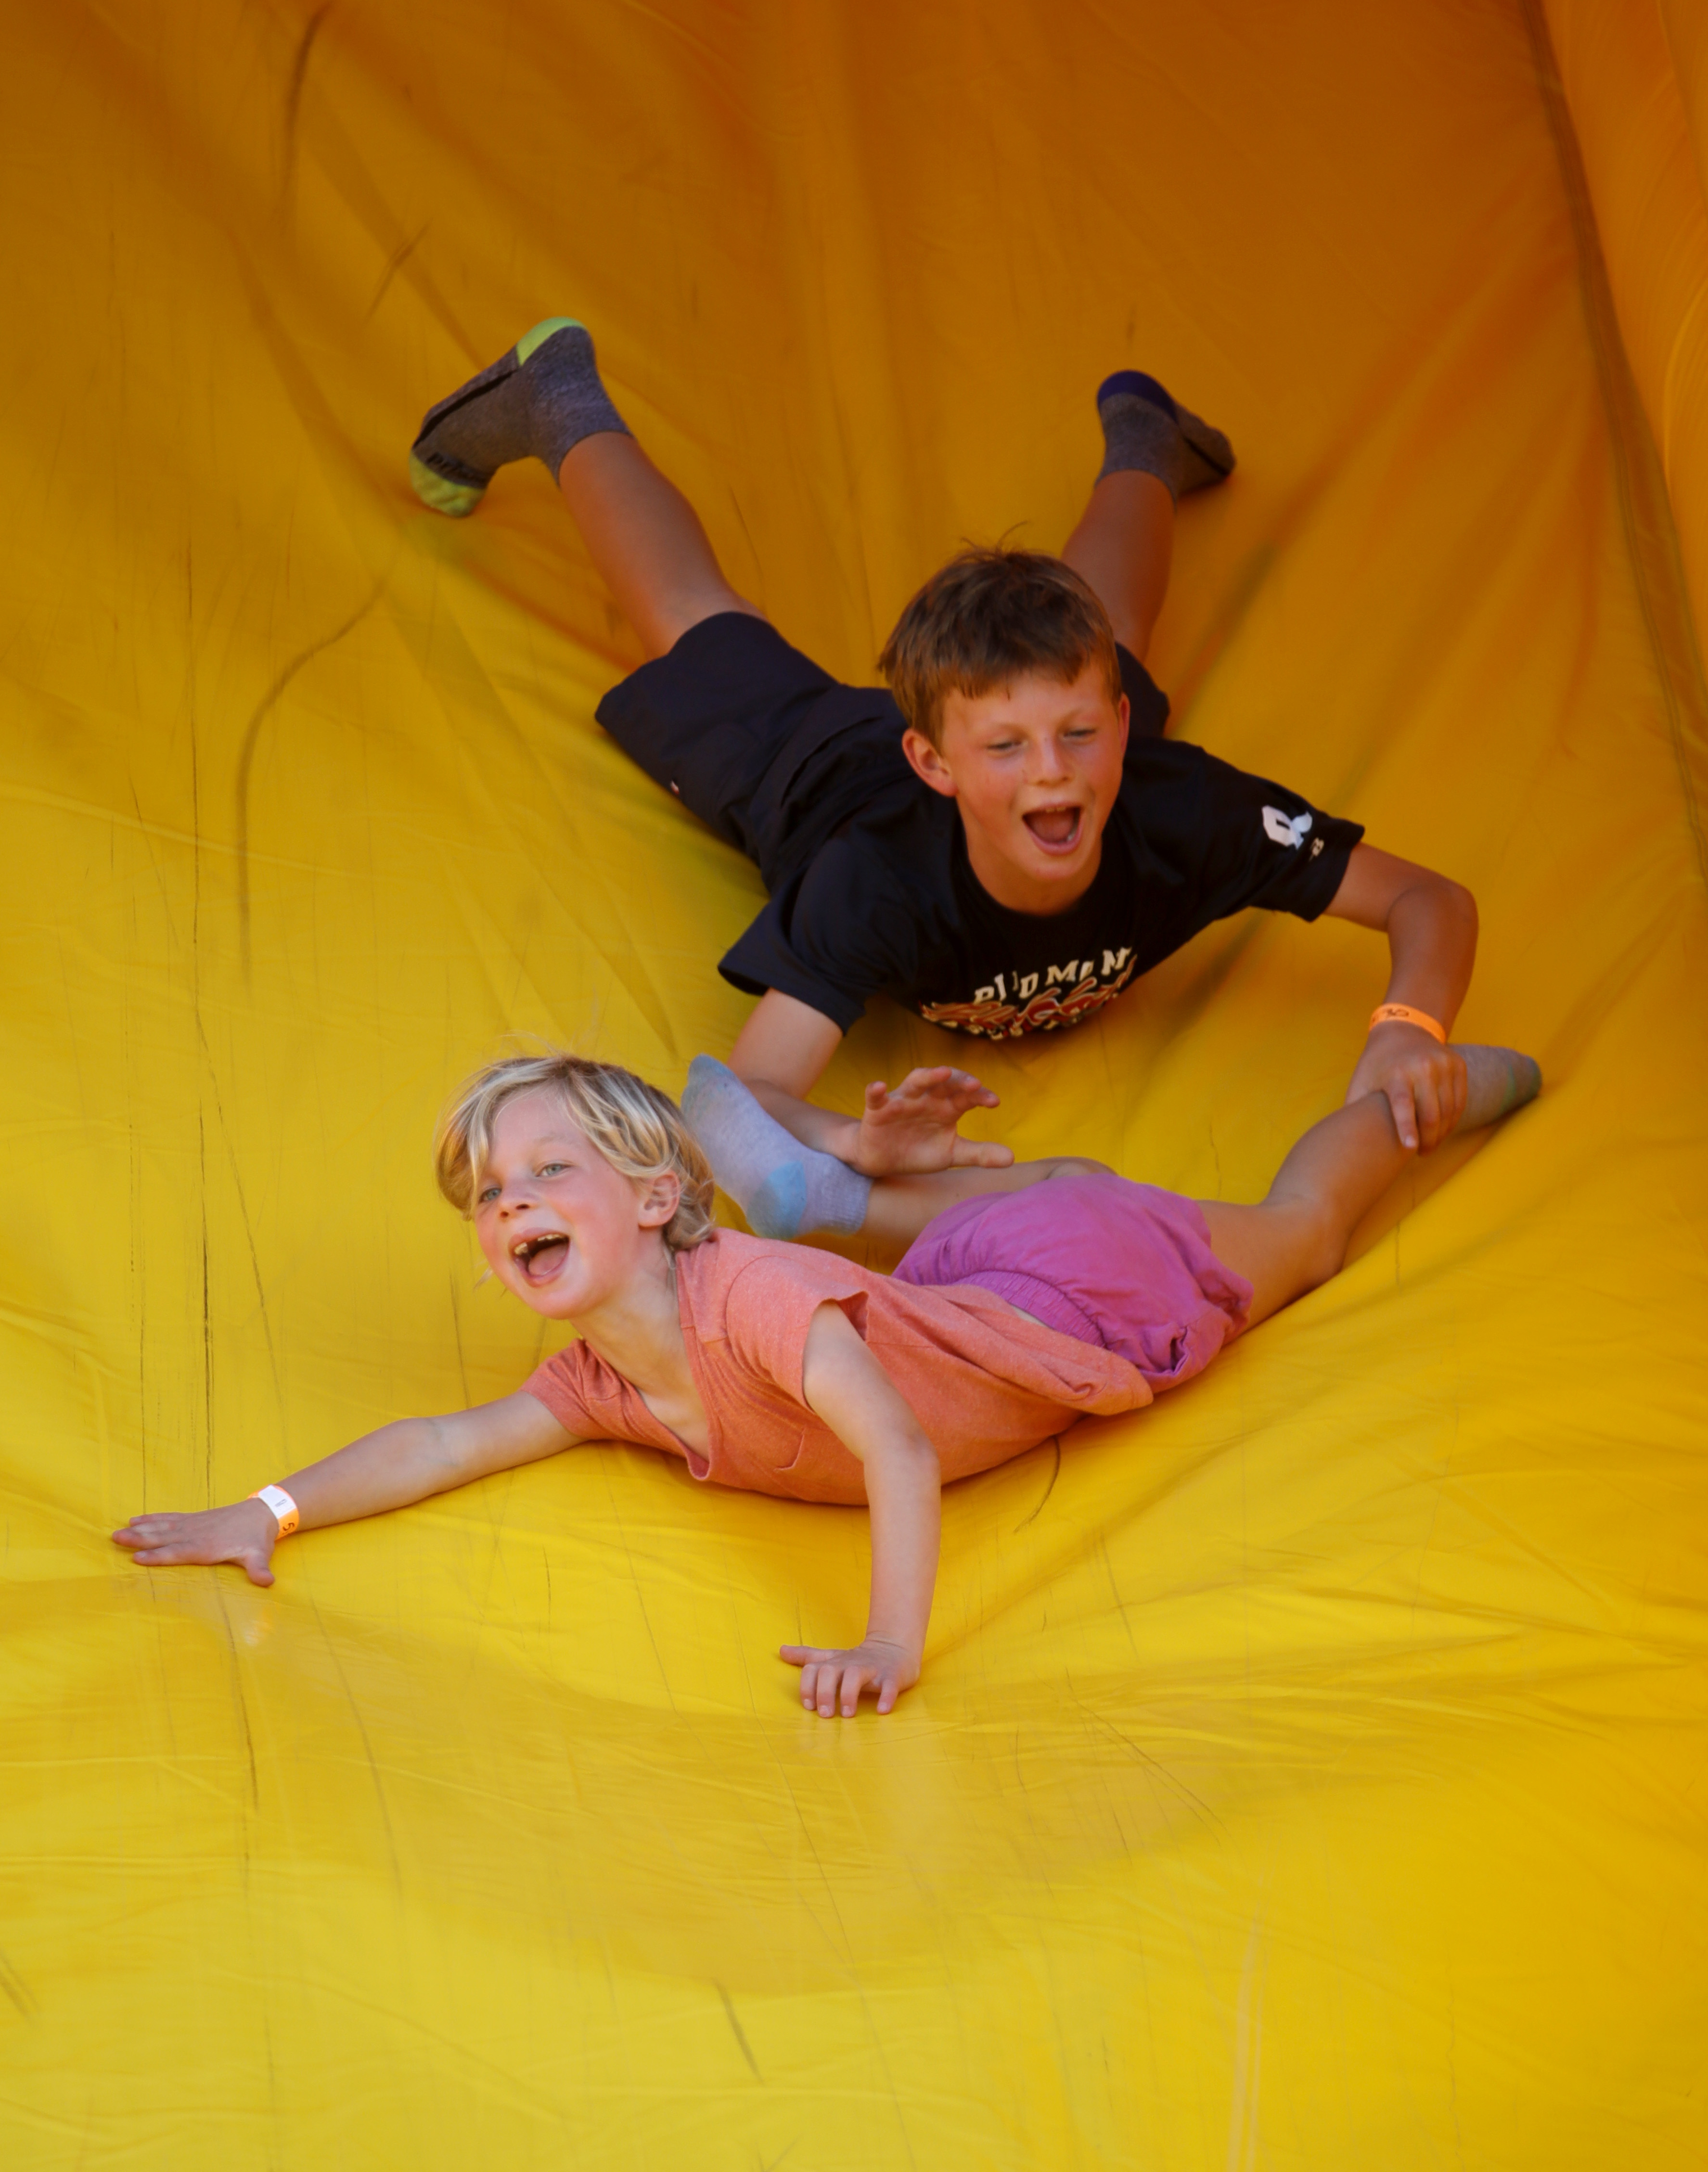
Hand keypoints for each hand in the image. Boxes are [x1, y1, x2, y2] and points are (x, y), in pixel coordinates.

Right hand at [110, 1499, 280, 1586]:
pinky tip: (136, 1519)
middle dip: (140, 1540)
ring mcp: (193, 1524)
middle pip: (164, 1538)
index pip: (179, 1552)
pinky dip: (152, 1518)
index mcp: (207, 1547)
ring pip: (162, 1527)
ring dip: (140, 1529)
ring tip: (119, 1531)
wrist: (262, 1513)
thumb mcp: (260, 1555)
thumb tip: (268, 1582)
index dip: (159, 1556)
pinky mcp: (193, 1518)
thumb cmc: (258, 1538)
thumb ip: (259, 1569)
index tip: (137, 1558)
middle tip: (116, 1539)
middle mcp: (196, 1534)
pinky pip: (169, 1518)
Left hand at [780, 1636, 920, 1716]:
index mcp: (835, 1662)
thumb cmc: (857, 1659)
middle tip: (825, 1715)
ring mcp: (872, 1669)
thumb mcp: (831, 1657)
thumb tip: (781, 1651)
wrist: (894, 1647)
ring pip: (856, 1675)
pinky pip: (889, 1686)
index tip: (808, 1706)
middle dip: (824, 1692)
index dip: (807, 1687)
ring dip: (848, 1694)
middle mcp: (850, 1664)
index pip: (813, 1669)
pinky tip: (882, 1710)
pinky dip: (886, 1697)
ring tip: (847, 1714)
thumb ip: (807, 1656)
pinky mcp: (892, 1676)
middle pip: (830, 1671)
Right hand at [849, 1066, 1012, 1176]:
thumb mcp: (952, 1154)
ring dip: (928, 1076)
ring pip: (915, 1082)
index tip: (994, 1101)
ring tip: (942, 1072)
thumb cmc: (920, 1151)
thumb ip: (980, 1154)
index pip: (967, 1096)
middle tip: (975, 1084)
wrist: (884, 1162)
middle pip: (944, 1082)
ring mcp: (903, 1102)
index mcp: (947, 1107)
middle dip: (959, 1080)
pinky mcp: (878, 1111)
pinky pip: (875, 1097)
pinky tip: (879, 1086)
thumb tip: (1012, 1158)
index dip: (980, 1096)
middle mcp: (927, 1099)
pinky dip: (876, 1091)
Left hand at [1345, 1022, 1467, 1151]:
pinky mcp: (1457, 1065)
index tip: (1410, 1148)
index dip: (1406, 1127)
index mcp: (1395, 1072)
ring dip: (1442, 1133)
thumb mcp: (1362, 1081)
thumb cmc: (1377, 1063)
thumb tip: (1343, 1139)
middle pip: (1431, 1113)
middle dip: (1428, 1140)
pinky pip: (1460, 1101)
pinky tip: (1443, 1129)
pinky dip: (1453, 1119)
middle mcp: (1422, 1067)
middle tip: (1422, 1153)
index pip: (1403, 1104)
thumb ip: (1356, 1108)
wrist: (1403, 1030)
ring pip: (1449, 1110)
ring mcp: (1443, 1064)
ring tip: (1431, 1144)